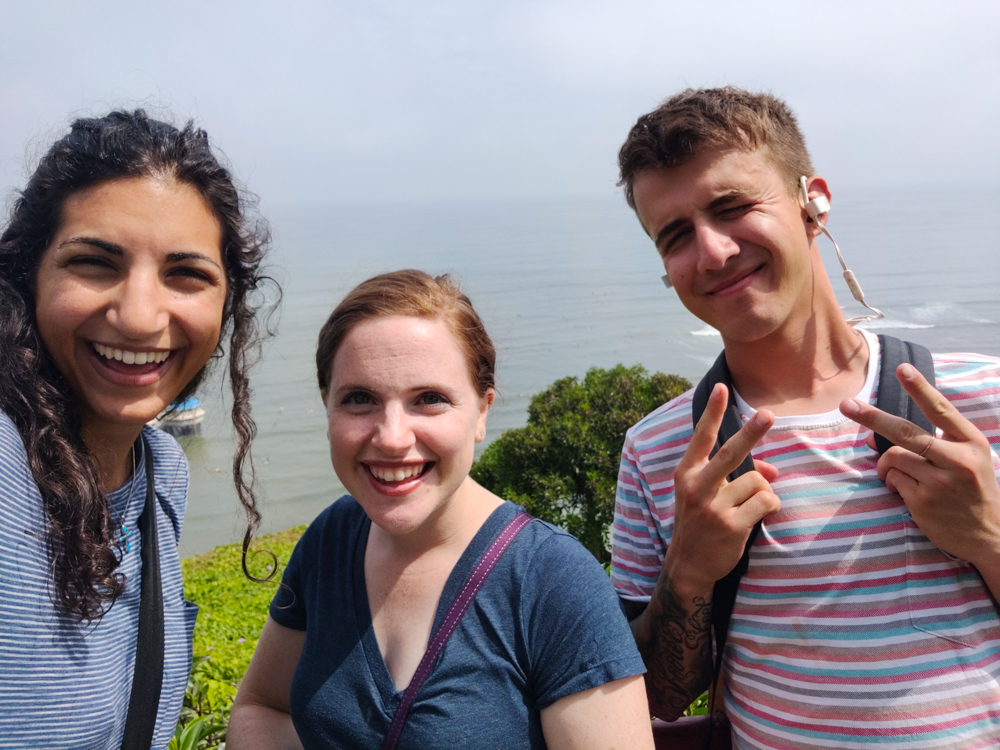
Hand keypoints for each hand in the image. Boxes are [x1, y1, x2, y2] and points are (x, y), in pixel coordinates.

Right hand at [666, 383, 779, 592]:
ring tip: (750, 506)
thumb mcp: (705, 494)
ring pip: (757, 481)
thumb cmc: (700, 522)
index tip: (721, 388)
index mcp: (686, 473)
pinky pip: (766, 502)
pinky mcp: (730, 525)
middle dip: (751, 432)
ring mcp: (712, 507)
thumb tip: (772, 469)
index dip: (712, 411)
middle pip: (730, 452)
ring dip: (763, 490)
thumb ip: (733, 476)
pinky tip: (758, 517)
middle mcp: (696, 487)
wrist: (688, 564)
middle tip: (768, 414)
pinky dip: (770, 506)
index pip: (701, 437)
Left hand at [840, 363, 999, 569]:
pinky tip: (908, 492)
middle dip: (872, 417)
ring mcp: (940, 483)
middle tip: (846, 405)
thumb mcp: (965, 460)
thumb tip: (874, 435)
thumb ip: (931, 442)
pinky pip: (892, 479)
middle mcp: (958, 460)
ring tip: (901, 474)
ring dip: (886, 464)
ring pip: (893, 457)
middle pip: (905, 432)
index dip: (920, 388)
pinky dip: (891, 482)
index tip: (902, 368)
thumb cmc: (971, 491)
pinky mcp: (924, 502)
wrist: (991, 536)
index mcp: (972, 443)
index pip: (941, 410)